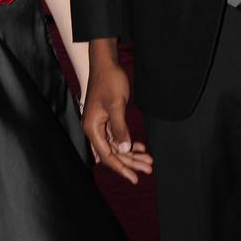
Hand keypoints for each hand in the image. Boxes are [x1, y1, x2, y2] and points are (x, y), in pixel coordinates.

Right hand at [82, 42, 152, 184]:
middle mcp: (94, 129)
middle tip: (149, 168)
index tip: (134, 178)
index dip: (121, 168)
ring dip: (132, 153)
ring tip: (148, 160)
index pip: (107, 155)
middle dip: (131, 162)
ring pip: (117, 146)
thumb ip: (120, 129)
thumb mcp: (116, 105)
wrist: (105, 62)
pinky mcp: (106, 119)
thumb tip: (125, 150)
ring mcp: (100, 124)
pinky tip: (140, 147)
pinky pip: (117, 136)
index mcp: (92, 128)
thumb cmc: (109, 81)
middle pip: (113, 153)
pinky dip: (128, 142)